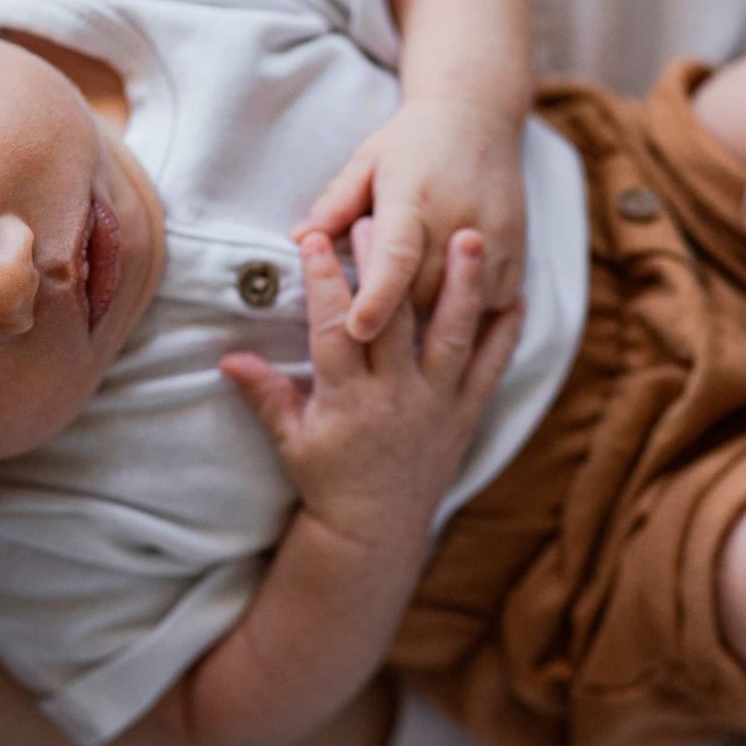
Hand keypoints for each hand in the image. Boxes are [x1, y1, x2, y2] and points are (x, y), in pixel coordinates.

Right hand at [220, 229, 520, 552]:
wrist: (375, 534)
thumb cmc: (328, 483)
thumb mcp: (290, 440)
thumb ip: (264, 394)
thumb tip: (227, 356)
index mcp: (347, 399)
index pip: (333, 328)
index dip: (325, 281)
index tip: (317, 237)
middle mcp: (394, 397)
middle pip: (393, 318)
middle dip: (389, 262)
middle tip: (387, 211)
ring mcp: (435, 405)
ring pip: (452, 335)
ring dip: (462, 286)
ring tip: (471, 238)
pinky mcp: (464, 416)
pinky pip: (490, 370)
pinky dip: (505, 335)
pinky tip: (517, 295)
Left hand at [292, 98, 526, 341]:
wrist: (477, 119)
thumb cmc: (410, 145)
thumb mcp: (366, 163)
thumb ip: (335, 204)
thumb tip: (298, 239)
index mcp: (411, 198)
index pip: (395, 257)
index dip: (377, 297)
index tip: (358, 330)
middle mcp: (456, 220)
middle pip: (419, 295)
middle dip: (393, 308)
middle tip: (376, 294)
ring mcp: (492, 241)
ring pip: (452, 306)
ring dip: (427, 309)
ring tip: (414, 282)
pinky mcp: (516, 258)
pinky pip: (484, 306)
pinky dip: (463, 306)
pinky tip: (447, 283)